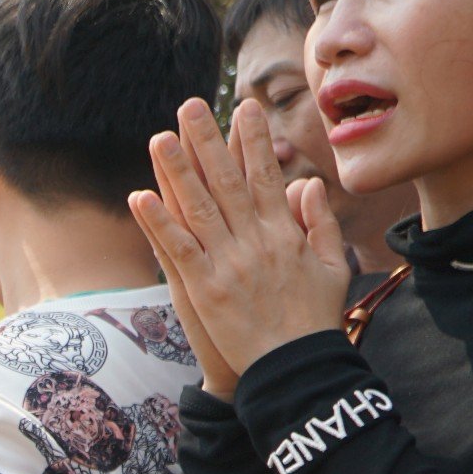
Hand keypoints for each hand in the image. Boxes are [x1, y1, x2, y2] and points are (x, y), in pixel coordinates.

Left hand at [129, 97, 349, 379]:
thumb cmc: (314, 321)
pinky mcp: (205, 288)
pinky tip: (140, 197)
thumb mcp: (332, 267)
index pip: (267, 176)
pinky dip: (158, 222)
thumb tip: (310, 185)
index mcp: (285, 233)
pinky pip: (178, 248)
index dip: (254, 140)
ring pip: (198, 207)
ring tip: (159, 136)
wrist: (296, 369)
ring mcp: (229, 263)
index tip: (245, 107)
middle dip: (209, 140)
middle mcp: (256, 240)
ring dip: (177, 170)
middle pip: (227, 181)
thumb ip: (320, 224)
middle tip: (191, 105)